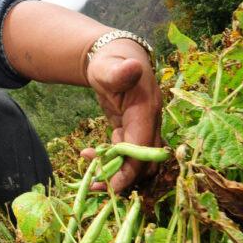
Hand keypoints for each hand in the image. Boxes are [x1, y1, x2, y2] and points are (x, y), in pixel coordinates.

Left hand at [82, 40, 162, 191]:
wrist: (115, 57)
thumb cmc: (109, 61)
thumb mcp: (107, 66)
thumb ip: (117, 72)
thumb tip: (132, 68)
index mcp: (146, 109)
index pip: (143, 147)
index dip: (129, 169)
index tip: (110, 185)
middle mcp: (151, 121)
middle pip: (146, 161)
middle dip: (123, 177)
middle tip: (95, 185)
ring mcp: (145, 128)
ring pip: (139, 162)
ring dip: (118, 173)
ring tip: (91, 174)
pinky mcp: (136, 132)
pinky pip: (130, 155)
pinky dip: (114, 162)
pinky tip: (92, 156)